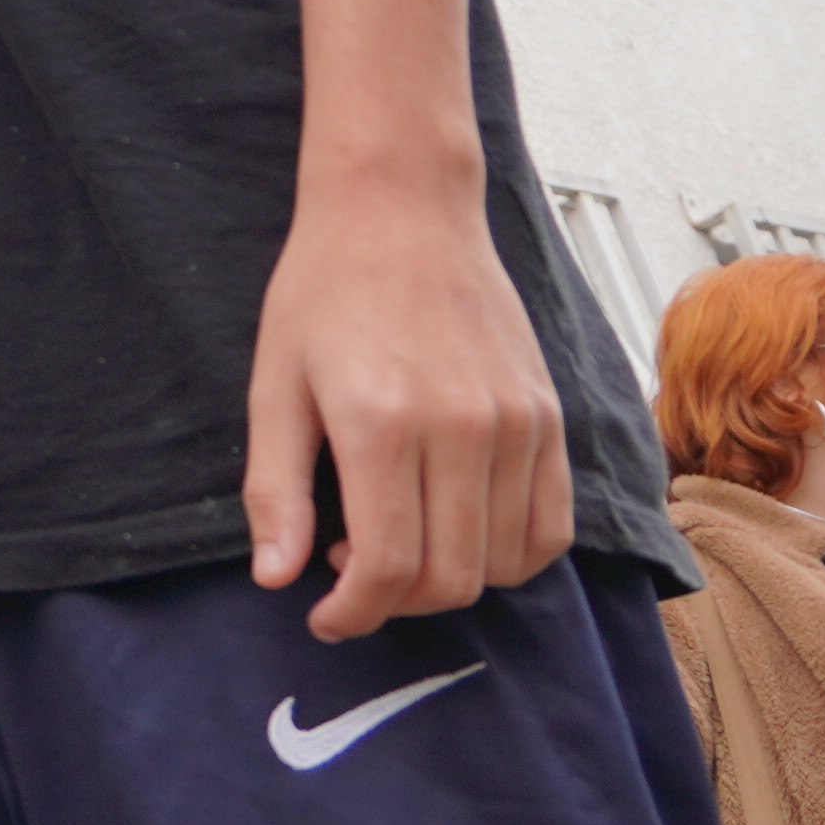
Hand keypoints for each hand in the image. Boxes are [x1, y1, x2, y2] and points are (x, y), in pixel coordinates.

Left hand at [249, 170, 568, 640]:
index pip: (388, 566)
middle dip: (395, 602)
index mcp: (382, 423)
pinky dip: (510, 554)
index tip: (326, 615)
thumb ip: (274, 490)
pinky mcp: (551, 415)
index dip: (354, 613)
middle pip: (450, 577)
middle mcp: (463, 427)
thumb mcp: (273, 385)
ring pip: (506, 563)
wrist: (400, 209)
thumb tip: (276, 580)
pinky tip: (457, 527)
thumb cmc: (322, 291)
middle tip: (350, 571)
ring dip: (450, 579)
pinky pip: (550, 525)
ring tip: (398, 538)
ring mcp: (519, 422)